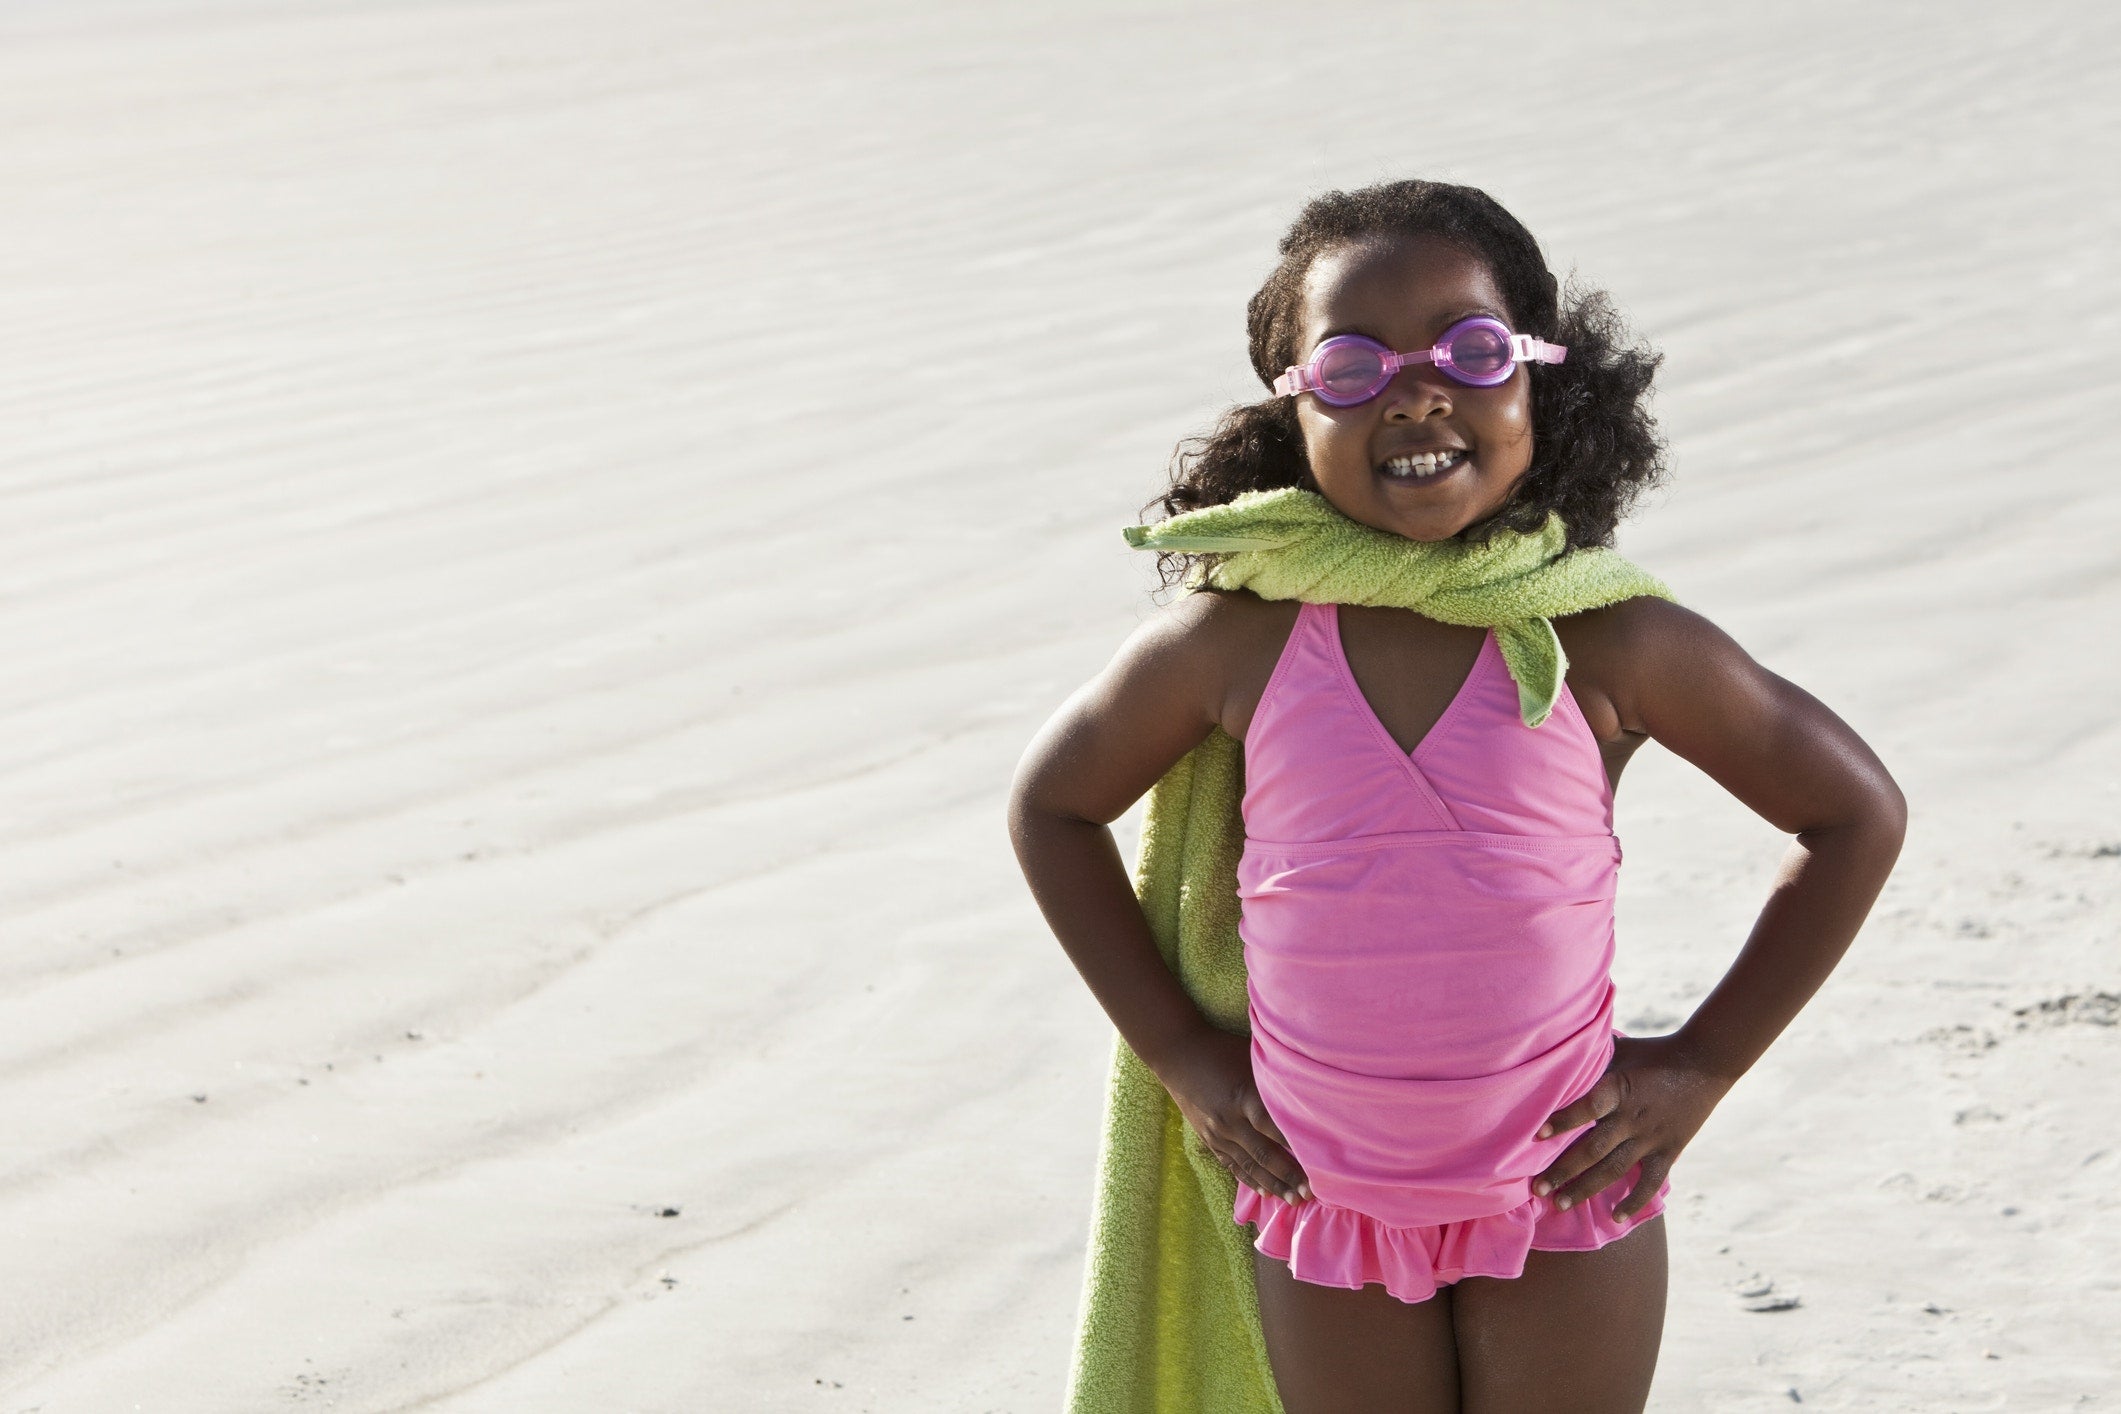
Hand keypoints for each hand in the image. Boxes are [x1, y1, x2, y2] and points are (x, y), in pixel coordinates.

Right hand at [1153, 1026, 1312, 1205]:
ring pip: (1248, 1166)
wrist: (1177, 1054)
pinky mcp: (1209, 1139)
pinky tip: (1266, 1192)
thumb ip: (1274, 1078)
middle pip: (1264, 1154)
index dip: (1296, 1146)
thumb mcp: (1250, 1058)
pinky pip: (1232, 1165)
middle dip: (1289, 1176)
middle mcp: (1229, 1120)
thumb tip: (1310, 1090)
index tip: (1320, 1162)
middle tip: (1311, 1193)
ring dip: (1272, 1185)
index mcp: (1242, 1095)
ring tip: (1294, 1201)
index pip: (1274, 1127)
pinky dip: (1249, 1180)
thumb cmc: (1222, 1050)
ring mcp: (1217, 1133)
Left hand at [1531, 1033, 1729, 1220]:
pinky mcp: (1669, 1151)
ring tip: (1560, 1205)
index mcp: (1619, 1089)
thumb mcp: (1621, 1050)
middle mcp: (1632, 1117)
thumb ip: (1593, 1057)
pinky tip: (1616, 1218)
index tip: (1537, 1135)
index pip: (1587, 1108)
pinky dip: (1635, 1201)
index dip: (1563, 1121)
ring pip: (1614, 1170)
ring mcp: (1650, 1137)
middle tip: (1538, 1189)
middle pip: (1593, 1149)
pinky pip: (1650, 1182)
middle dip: (1563, 1170)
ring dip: (1586, 1189)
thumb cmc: (1655, 1052)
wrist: (1706, 1062)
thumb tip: (1559, 1046)